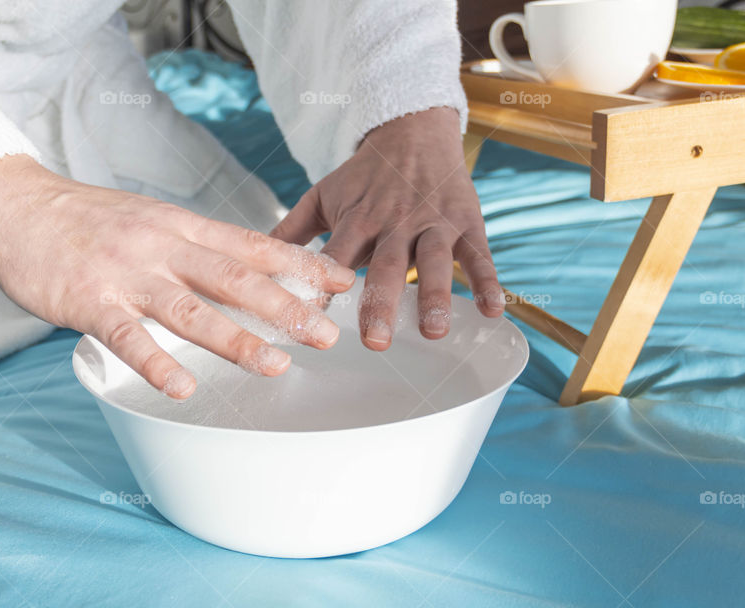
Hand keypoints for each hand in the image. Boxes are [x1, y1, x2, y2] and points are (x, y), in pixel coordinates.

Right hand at [0, 155, 354, 397]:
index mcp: (183, 225)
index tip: (343, 282)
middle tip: (327, 334)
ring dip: (236, 339)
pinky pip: (127, 336)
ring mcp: (126, 273)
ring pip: (190, 309)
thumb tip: (249, 269)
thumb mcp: (154, 218)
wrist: (15, 204)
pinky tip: (181, 387)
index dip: (302, 264)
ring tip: (276, 365)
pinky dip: (156, 362)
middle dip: (286, 307)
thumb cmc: (90, 219)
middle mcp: (163, 246)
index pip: (254, 245)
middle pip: (235, 278)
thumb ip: (197, 245)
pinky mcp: (88, 300)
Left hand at [271, 107, 502, 350]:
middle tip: (374, 341)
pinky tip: (495, 312)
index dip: (324, 289)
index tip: (312, 323)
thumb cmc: (363, 175)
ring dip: (435, 296)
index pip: (336, 259)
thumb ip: (291, 230)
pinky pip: (479, 254)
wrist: (413, 129)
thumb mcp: (323, 195)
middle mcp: (394, 222)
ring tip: (433, 331)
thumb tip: (250, 259)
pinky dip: (488, 282)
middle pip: (385, 266)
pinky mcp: (465, 222)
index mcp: (356, 219)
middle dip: (380, 303)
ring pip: (434, 262)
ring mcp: (432, 222)